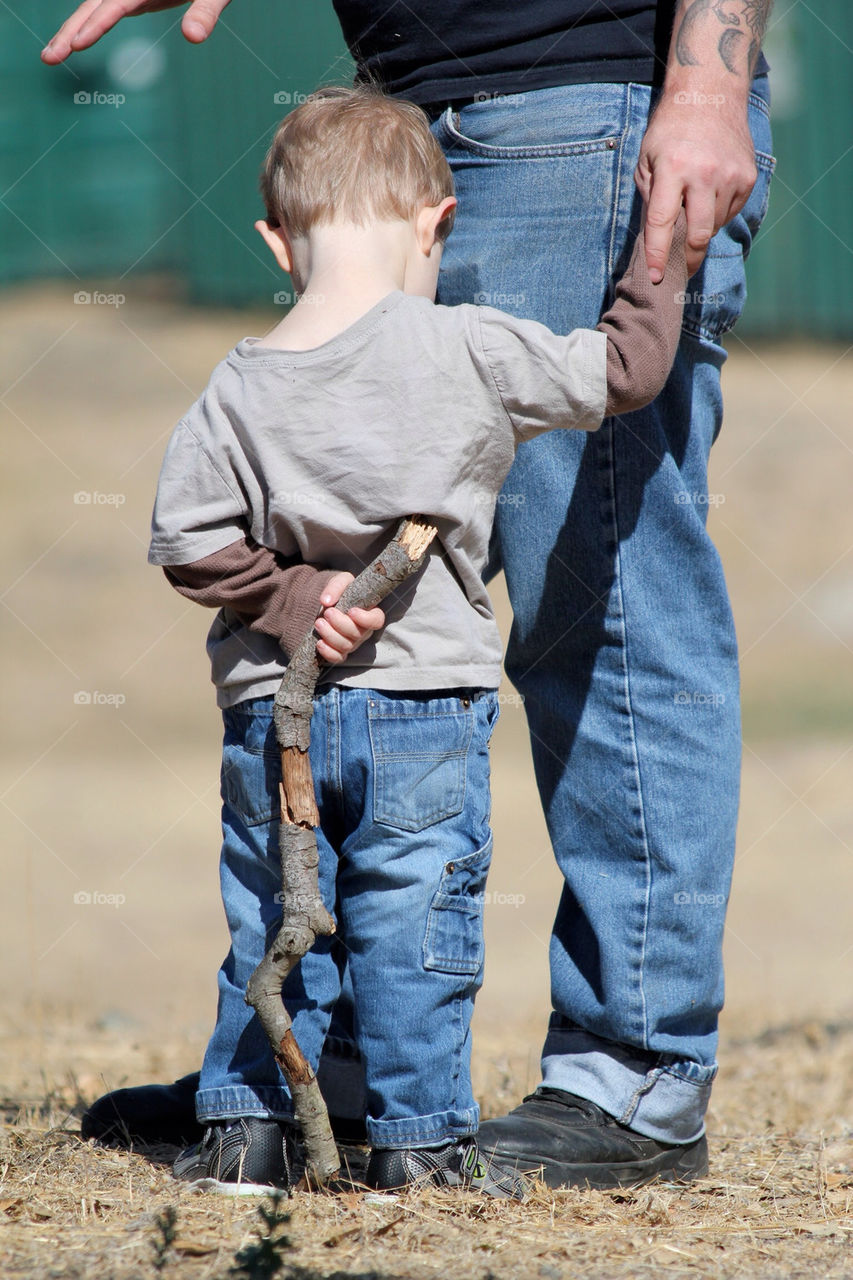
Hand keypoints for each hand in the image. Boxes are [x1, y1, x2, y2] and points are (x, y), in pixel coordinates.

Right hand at [41, 0, 229, 63]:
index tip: (77, 44)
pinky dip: (88, 26)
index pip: (116, 4)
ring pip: (93, 8)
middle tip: (48, 59)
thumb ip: (205, 12)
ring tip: (50, 56)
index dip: (97, 24)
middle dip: (70, 32)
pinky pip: (105, 11)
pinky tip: (72, 41)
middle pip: (94, 6)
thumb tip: (193, 38)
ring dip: (71, 31)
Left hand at [313, 572, 384, 664]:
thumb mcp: (340, 581)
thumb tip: (327, 601)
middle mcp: (364, 630)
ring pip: (346, 646)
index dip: (366, 619)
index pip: (377, 621)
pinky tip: (319, 643)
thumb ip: (336, 586)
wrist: (326, 602)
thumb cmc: (340, 591)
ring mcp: (352, 642)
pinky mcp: (340, 651)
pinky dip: (328, 653)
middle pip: (358, 634)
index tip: (351, 611)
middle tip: (327, 612)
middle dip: (341, 624)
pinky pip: (338, 658)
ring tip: (318, 622)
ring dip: (330, 635)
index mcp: (370, 612)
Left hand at [635, 88, 756, 281]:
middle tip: (678, 270)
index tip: (656, 277)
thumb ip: (649, 200)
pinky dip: (717, 214)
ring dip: (701, 229)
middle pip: (698, 235)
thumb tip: (655, 241)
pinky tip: (708, 196)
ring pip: (715, 226)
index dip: (657, 254)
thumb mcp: (646, 161)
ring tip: (691, 210)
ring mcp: (730, 175)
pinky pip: (730, 212)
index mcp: (673, 169)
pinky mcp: (748, 177)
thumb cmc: (670, 131)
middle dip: (688, 259)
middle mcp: (704, 173)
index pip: (662, 223)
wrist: (710, 95)